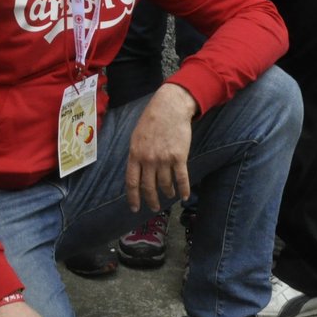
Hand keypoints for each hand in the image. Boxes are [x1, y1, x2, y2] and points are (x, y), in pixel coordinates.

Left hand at [125, 83, 197, 210]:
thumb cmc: (151, 120)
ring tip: (169, 195)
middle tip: (154, 207)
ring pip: (165, 185)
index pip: (132, 182)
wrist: (169, 108)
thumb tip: (137, 172)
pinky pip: (181, 179)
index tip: (135, 208)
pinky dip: (183, 189)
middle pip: (148, 187)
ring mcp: (164, 159)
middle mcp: (148, 160)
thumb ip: (136, 155)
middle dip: (151, 200)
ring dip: (167, 193)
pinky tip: (184, 196)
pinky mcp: (179, 157)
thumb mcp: (136, 137)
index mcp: (135, 155)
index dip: (133, 198)